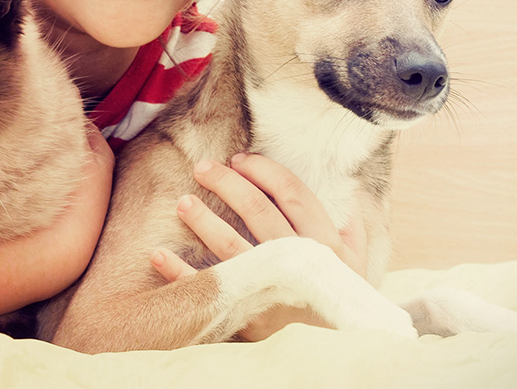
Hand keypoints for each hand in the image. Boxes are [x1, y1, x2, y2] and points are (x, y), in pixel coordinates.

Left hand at [149, 153, 368, 339]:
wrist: (338, 356)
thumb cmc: (341, 302)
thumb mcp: (357, 266)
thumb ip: (352, 227)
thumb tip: (350, 189)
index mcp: (325, 244)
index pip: (292, 193)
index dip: (263, 170)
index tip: (240, 159)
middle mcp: (299, 263)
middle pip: (258, 210)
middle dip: (228, 182)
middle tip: (203, 167)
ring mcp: (272, 291)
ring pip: (231, 246)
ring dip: (203, 221)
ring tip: (183, 202)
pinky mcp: (248, 319)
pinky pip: (206, 291)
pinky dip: (179, 273)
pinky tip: (158, 253)